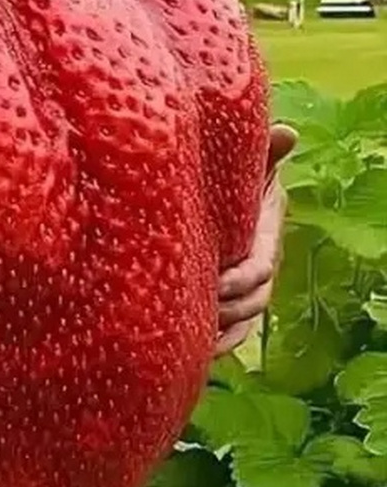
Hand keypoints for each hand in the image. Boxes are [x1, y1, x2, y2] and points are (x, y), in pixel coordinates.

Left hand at [214, 123, 297, 355]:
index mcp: (265, 239)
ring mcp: (247, 289)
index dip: (241, 277)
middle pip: (254, 301)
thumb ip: (265, 154)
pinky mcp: (230, 302)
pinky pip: (233, 332)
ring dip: (224, 332)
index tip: (217, 280)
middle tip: (201, 311)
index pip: (260, 266)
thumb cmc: (234, 178)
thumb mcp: (250, 165)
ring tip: (200, 341)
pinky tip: (201, 354)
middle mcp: (261, 268)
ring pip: (244, 321)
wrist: (222, 195)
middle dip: (229, 309)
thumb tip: (286, 132)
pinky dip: (221, 344)